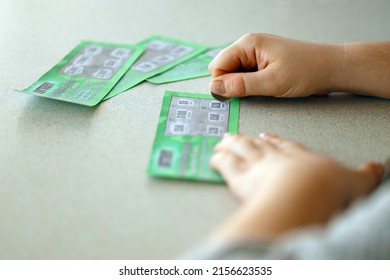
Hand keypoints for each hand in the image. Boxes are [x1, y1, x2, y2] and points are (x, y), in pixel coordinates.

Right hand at [208, 33, 340, 98]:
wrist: (331, 68)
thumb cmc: (308, 70)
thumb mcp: (272, 82)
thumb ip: (241, 85)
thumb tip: (216, 88)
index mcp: (248, 44)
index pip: (217, 65)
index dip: (221, 83)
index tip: (233, 96)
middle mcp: (249, 46)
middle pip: (224, 69)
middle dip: (232, 84)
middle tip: (252, 92)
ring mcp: (256, 54)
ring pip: (234, 74)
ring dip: (243, 85)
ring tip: (264, 87)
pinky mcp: (262, 62)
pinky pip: (246, 75)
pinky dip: (251, 84)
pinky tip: (265, 86)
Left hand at [209, 133, 383, 241]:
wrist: (307, 191)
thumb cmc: (327, 185)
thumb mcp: (355, 180)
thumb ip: (365, 173)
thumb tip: (378, 167)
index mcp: (298, 156)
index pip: (285, 145)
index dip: (275, 141)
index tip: (266, 137)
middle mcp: (276, 157)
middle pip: (257, 145)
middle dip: (246, 140)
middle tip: (235, 135)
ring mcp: (257, 165)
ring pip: (240, 151)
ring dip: (230, 146)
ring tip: (222, 142)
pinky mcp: (241, 177)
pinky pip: (226, 165)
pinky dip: (218, 160)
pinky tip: (213, 158)